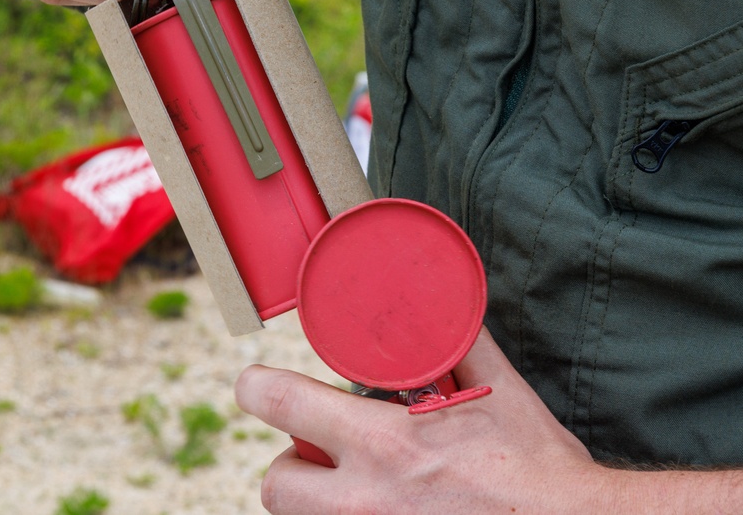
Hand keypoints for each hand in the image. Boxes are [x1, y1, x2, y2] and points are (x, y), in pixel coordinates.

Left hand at [235, 328, 612, 513]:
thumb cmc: (539, 469)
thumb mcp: (500, 394)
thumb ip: (459, 345)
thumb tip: (442, 301)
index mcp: (386, 444)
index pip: (280, 404)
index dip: (256, 386)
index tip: (256, 383)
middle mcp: (366, 502)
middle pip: (274, 484)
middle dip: (291, 464)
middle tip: (322, 455)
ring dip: (318, 502)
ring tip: (359, 487)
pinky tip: (386, 510)